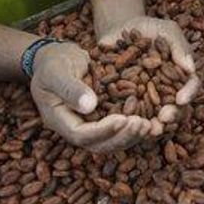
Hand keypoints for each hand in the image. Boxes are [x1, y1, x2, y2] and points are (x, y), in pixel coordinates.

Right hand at [30, 40, 155, 153]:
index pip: (80, 134)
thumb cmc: (53, 62)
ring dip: (130, 136)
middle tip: (142, 124)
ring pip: (109, 141)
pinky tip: (149, 121)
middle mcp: (73, 127)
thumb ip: (71, 88)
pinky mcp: (99, 118)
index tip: (123, 119)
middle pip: (97, 144)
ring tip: (148, 125)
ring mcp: (86, 125)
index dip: (102, 130)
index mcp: (58, 119)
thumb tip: (90, 106)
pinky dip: (132, 128)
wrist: (54, 59)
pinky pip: (116, 129)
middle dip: (121, 137)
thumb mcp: (57, 71)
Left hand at [100, 15, 200, 126]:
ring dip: (152, 125)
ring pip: (154, 117)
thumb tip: (191, 68)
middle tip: (164, 118)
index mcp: (180, 75)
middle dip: (172, 115)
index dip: (188, 94)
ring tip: (148, 129)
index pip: (190, 86)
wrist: (119, 29)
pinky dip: (127, 120)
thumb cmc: (148, 28)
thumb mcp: (166, 30)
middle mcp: (166, 91)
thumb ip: (179, 46)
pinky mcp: (125, 102)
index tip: (181, 99)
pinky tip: (123, 123)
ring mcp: (146, 99)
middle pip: (176, 108)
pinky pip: (128, 115)